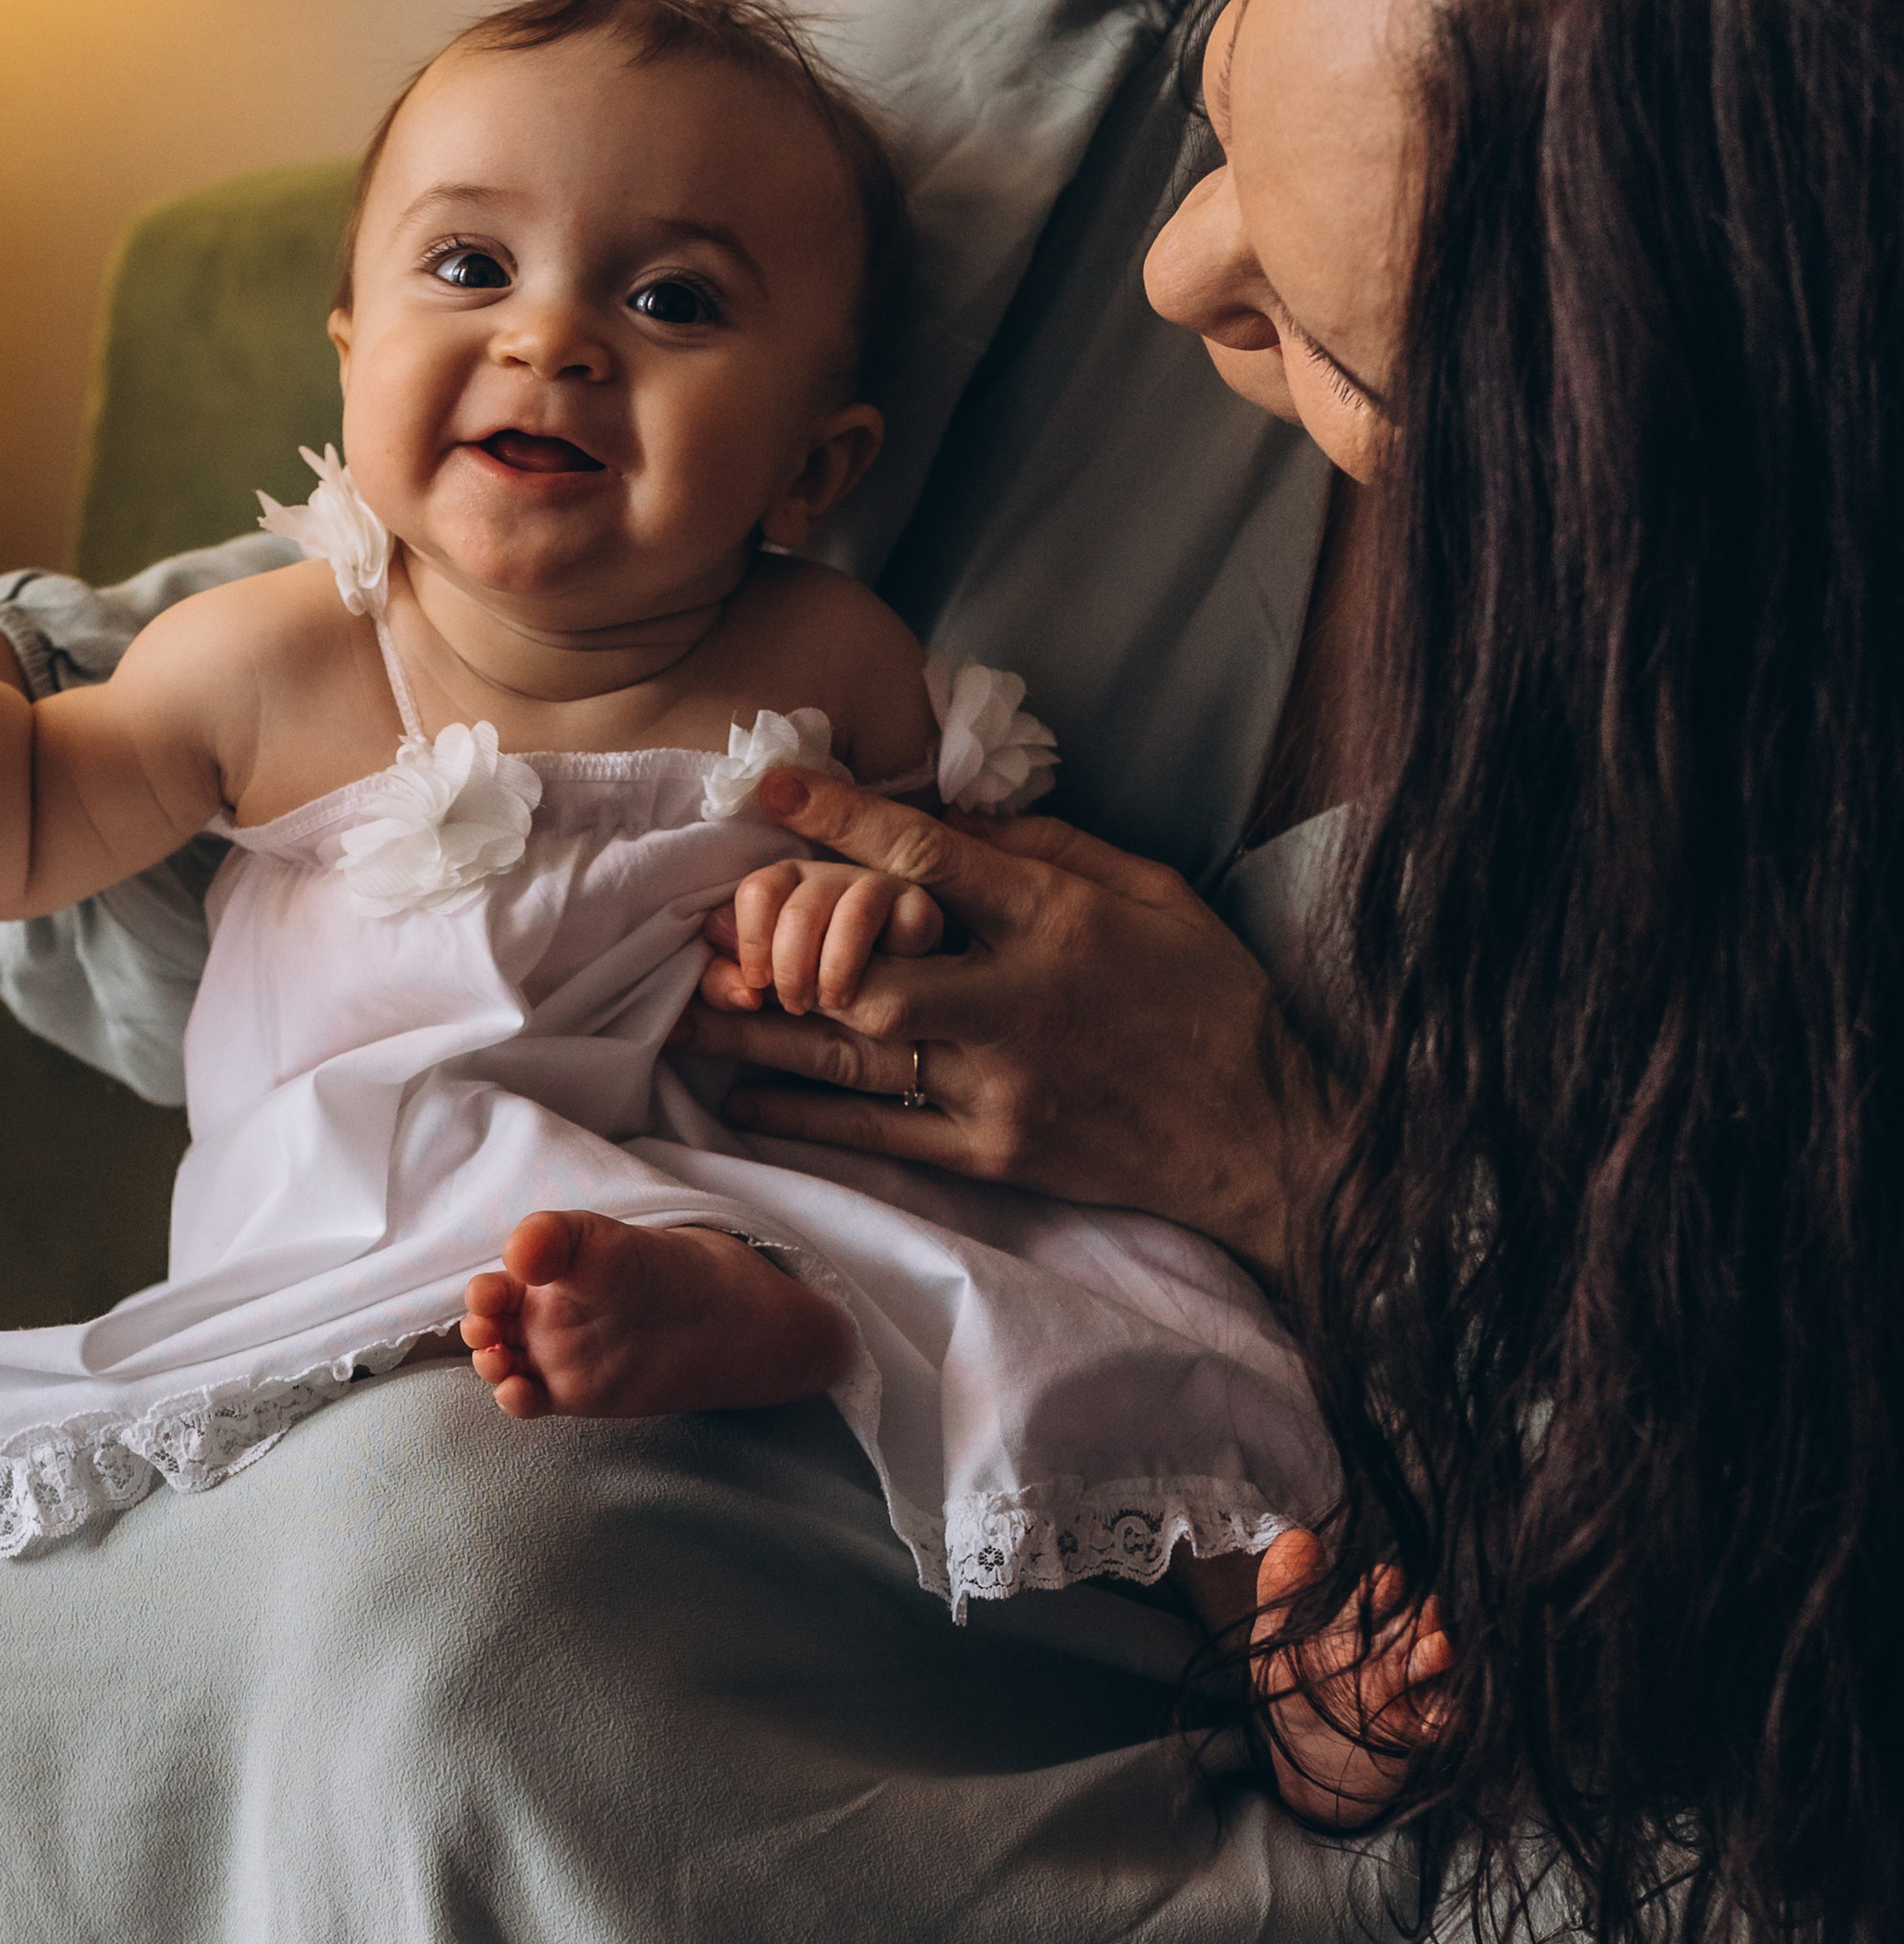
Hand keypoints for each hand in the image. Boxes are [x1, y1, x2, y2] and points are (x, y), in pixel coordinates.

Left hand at [677, 767, 1329, 1283]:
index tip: (770, 789)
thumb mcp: (1156, 894)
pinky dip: (803, 1115)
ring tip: (681, 1016)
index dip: (841, 820)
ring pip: (853, 1054)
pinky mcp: (993, 1154)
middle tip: (708, 933)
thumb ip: (1057, 850)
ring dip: (758, 1034)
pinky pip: (876, 1135)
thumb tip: (962, 813)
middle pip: (867, 969)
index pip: (929, 857)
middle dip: (780, 950)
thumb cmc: (1214, 1001)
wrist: (1263, 1136)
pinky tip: (743, 1098)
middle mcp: (1017, 1001)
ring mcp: (999, 1086)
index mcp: (1058, 922)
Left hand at [1250, 1529, 1453, 1829]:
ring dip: (1439, 1654)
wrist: (1306, 1764)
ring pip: (1435, 1662)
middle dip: (1422, 1614)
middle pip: (1418, 1619)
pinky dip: (1446, 1718)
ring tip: (1441, 1648)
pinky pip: (1443, 1720)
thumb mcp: (1276, 1638)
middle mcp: (1394, 1644)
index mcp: (1363, 1616)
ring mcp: (1411, 1685)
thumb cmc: (1297, 1688)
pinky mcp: (1421, 1729)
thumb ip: (1282, 1590)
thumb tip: (1296, 1537)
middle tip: (1423, 1610)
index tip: (1384, 1581)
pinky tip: (1441, 1717)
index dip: (1384, 1585)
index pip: (1381, 1589)